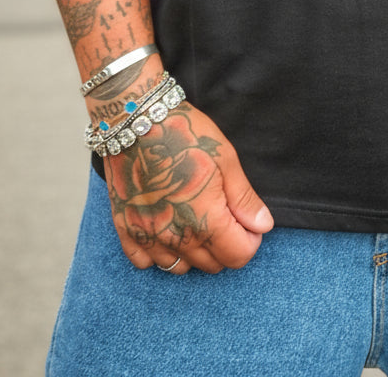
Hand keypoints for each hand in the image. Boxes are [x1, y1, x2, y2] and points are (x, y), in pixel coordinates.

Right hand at [103, 102, 272, 274]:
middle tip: (223, 213)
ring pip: (179, 268)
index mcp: (205, 220)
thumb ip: (243, 199)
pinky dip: (159, 251)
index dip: (250, 239)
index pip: (238, 256)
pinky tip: (166, 226)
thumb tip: (263, 226)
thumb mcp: (225, 159)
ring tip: (195, 219)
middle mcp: (175, 237)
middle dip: (225, 245)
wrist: (136, 119)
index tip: (247, 219)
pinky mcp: (125, 229)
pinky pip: (145, 262)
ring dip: (193, 252)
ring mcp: (147, 236)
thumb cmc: (186, 134)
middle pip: (212, 265)